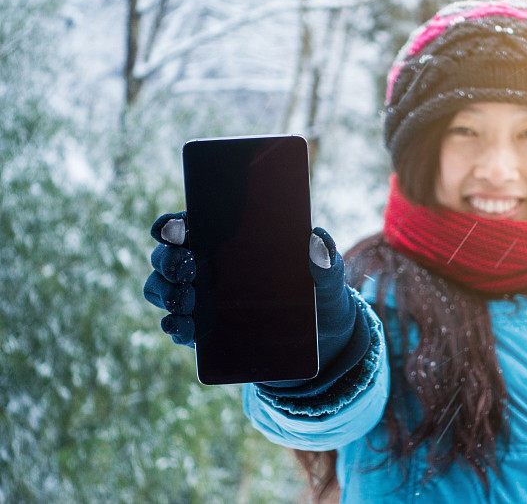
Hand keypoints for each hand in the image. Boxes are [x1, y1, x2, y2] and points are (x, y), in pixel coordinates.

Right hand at [142, 213, 368, 390]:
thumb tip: (318, 241)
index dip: (174, 223)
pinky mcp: (203, 331)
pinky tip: (186, 327)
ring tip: (190, 299)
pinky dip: (174, 326)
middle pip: (167, 255)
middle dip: (168, 259)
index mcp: (230, 241)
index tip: (178, 227)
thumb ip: (325, 258)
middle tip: (188, 266)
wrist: (321, 339)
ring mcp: (200, 299)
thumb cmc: (319, 293)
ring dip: (166, 291)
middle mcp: (206, 266)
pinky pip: (176, 326)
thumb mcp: (327, 276)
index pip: (189, 224)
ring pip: (161, 288)